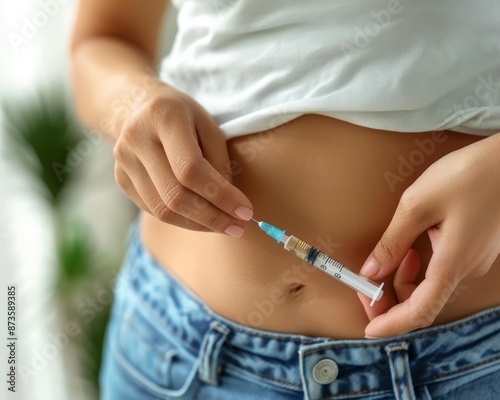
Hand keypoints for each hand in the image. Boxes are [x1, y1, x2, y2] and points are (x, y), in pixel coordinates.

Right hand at [113, 84, 253, 235]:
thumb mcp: (210, 126)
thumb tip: (230, 205)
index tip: (246, 212)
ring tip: (223, 224)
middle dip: (212, 217)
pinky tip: (201, 216)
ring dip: (198, 224)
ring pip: (163, 210)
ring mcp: (123, 161)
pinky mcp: (121, 179)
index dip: (221, 196)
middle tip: (238, 227)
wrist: (140, 106)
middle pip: (175, 196)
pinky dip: (182, 219)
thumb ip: (220, 162)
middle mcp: (136, 138)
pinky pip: (153, 210)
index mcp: (163, 117)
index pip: (191, 169)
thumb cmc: (185, 117)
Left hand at [358, 132, 499, 336]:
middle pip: (423, 302)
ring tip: (394, 256)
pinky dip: (419, 269)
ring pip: (431, 287)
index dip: (392, 324)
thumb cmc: (467, 176)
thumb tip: (371, 270)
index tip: (369, 328)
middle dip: (391, 299)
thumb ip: (392, 241)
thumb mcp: (417, 205)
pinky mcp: (473, 250)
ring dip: (404, 281)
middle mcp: (465, 269)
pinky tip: (413, 248)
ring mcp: (472, 261)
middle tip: (366, 284)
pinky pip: (441, 272)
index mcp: (452, 264)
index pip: (420, 310)